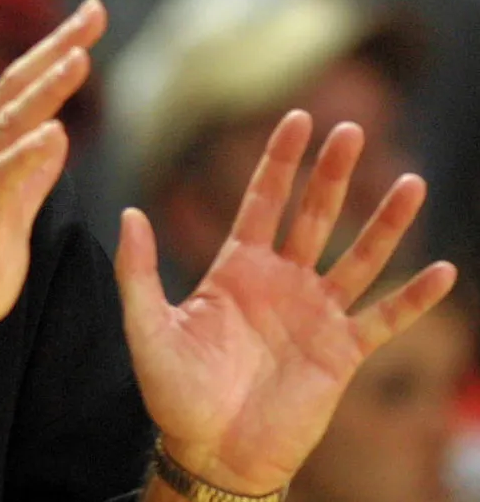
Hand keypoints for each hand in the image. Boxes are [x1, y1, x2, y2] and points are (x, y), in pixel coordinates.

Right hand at [0, 0, 106, 352]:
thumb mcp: (15, 208)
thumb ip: (33, 172)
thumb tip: (58, 135)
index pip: (26, 87)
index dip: (58, 48)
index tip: (92, 14)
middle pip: (17, 89)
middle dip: (56, 48)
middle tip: (92, 12)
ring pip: (8, 126)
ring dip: (44, 91)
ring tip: (78, 59)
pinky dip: (25, 155)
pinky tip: (54, 134)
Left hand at [115, 111, 456, 494]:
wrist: (211, 453)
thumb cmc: (174, 391)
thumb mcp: (146, 326)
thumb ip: (137, 270)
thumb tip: (130, 212)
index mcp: (236, 267)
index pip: (262, 200)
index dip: (279, 162)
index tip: (296, 119)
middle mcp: (281, 281)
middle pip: (313, 215)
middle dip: (332, 173)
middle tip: (351, 128)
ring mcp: (315, 314)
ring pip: (358, 256)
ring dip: (385, 222)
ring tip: (412, 181)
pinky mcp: (341, 353)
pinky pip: (383, 319)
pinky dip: (413, 298)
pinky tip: (442, 270)